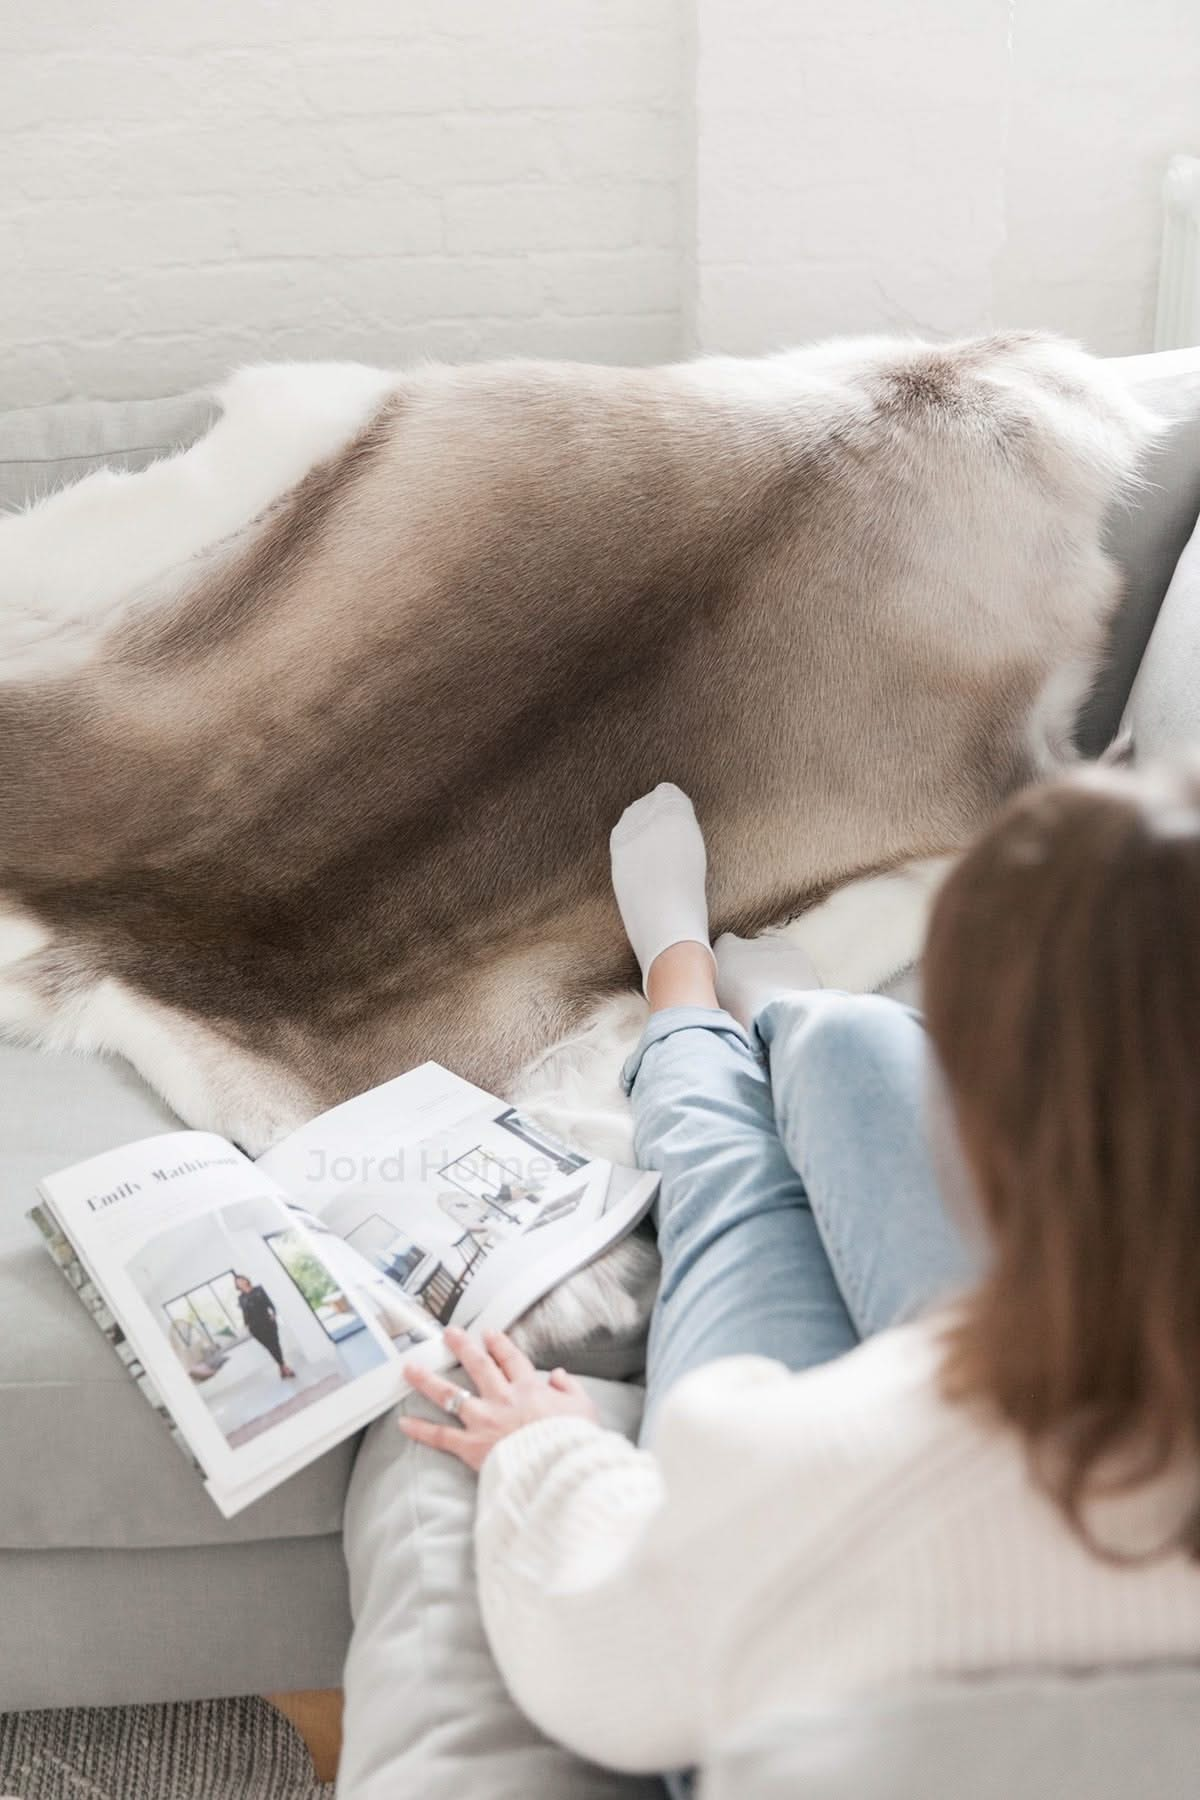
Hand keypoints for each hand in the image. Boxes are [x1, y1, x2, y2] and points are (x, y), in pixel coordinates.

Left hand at [399, 1325, 599, 1471]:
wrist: (558, 1469)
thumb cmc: (573, 1441)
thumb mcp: (583, 1408)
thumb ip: (570, 1388)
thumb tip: (558, 1375)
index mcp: (529, 1389)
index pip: (511, 1359)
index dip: (498, 1343)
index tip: (488, 1333)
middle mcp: (502, 1398)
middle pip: (478, 1366)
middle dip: (462, 1346)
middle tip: (448, 1334)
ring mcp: (483, 1420)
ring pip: (450, 1394)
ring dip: (428, 1379)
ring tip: (411, 1367)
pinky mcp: (470, 1446)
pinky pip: (440, 1435)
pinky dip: (421, 1430)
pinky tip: (403, 1422)